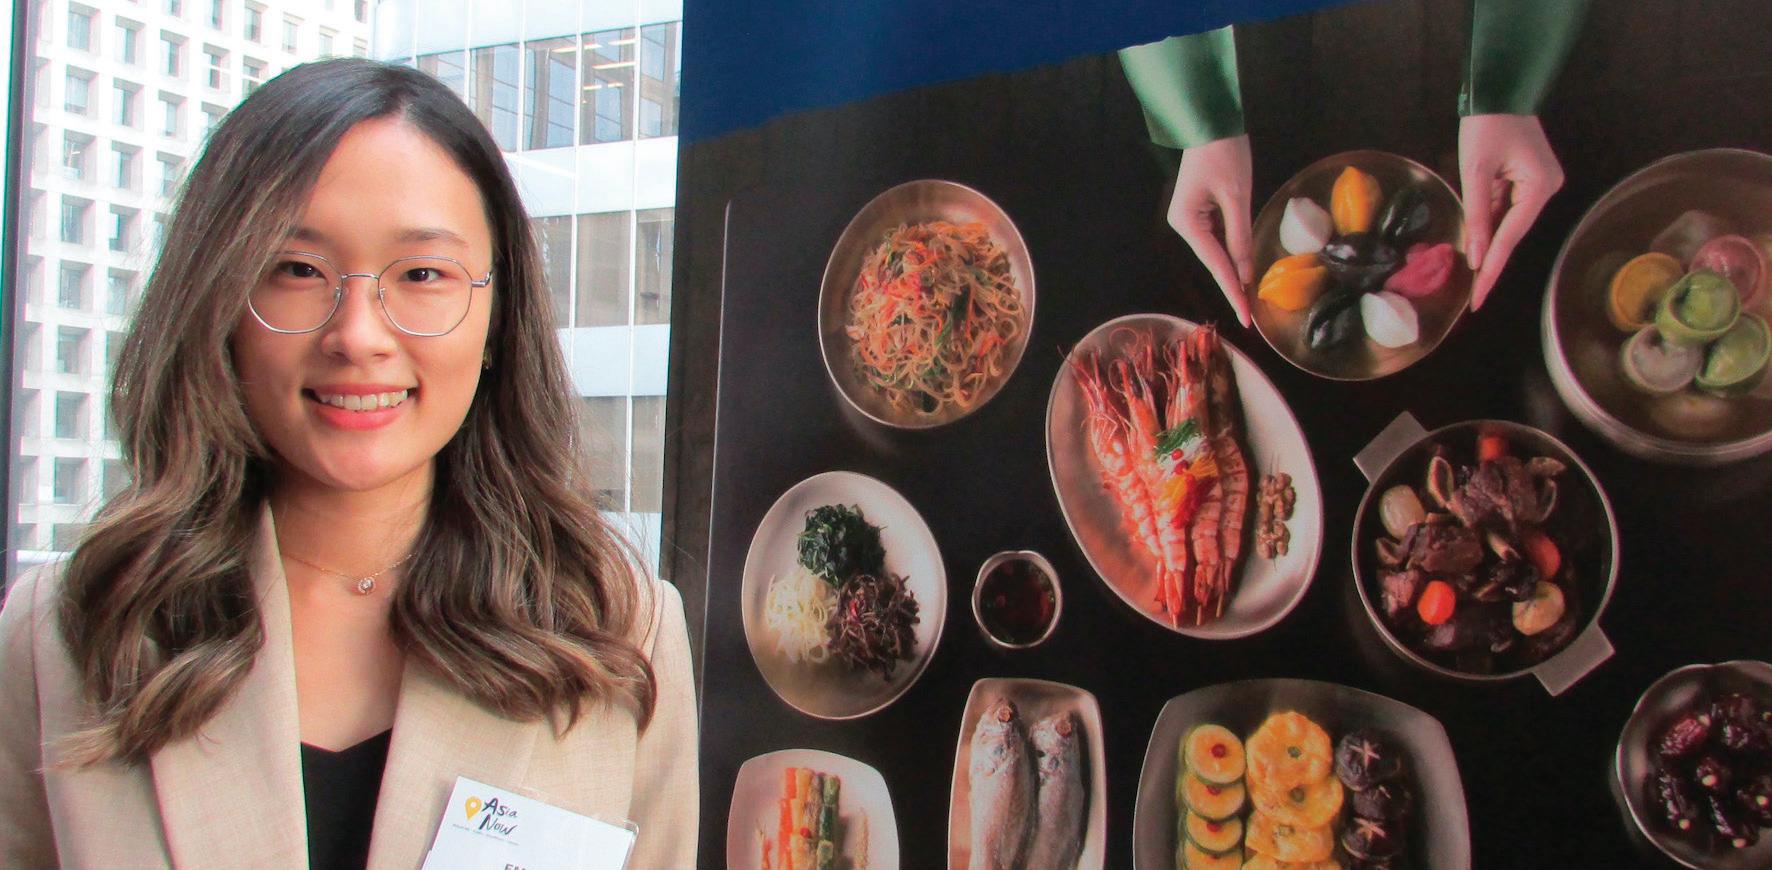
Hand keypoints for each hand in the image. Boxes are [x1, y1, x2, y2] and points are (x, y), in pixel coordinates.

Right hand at [1169, 134, 1254, 325]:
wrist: (1211, 121)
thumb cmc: (1224, 154)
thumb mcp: (1237, 197)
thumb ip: (1241, 237)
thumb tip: (1246, 274)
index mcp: (1187, 223)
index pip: (1216, 265)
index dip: (1232, 291)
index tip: (1244, 318)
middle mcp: (1183, 225)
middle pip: (1213, 261)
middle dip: (1233, 285)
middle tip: (1249, 315)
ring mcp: (1189, 218)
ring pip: (1216, 251)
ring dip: (1233, 270)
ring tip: (1249, 298)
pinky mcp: (1199, 211)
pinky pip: (1218, 238)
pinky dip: (1232, 252)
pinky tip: (1243, 267)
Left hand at [1458, 114, 1564, 310]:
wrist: (1498, 89)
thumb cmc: (1486, 124)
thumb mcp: (1475, 172)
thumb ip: (1476, 215)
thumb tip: (1476, 255)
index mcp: (1539, 187)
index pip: (1510, 237)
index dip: (1492, 268)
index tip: (1480, 298)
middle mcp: (1546, 189)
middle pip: (1512, 232)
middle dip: (1490, 258)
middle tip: (1475, 296)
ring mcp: (1539, 183)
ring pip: (1508, 221)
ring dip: (1487, 237)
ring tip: (1471, 271)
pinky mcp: (1529, 178)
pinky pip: (1506, 206)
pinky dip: (1489, 219)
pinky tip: (1475, 236)